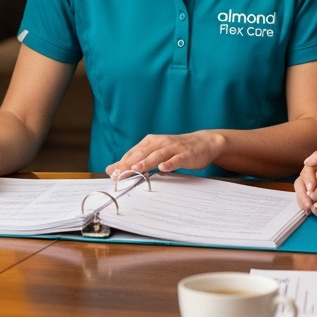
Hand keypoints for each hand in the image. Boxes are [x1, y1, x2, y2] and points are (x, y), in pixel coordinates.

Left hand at [105, 131, 225, 176]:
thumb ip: (137, 160)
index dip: (122, 162)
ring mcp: (174, 148)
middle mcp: (161, 143)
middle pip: (142, 153)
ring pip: (158, 155)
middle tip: (118, 174)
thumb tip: (113, 169)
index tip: (111, 173)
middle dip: (129, 163)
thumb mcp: (156, 152)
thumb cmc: (177, 150)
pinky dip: (170, 163)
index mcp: (151, 142)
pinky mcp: (186, 154)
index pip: (133, 153)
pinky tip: (164, 168)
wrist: (204, 142)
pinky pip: (177, 158)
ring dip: (147, 162)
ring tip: (136, 168)